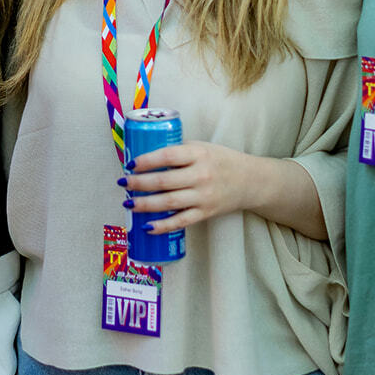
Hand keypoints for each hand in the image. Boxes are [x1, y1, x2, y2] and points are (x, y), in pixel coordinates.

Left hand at [120, 140, 253, 232]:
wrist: (250, 181)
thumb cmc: (221, 160)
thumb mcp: (202, 147)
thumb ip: (178, 151)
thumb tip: (145, 155)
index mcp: (198, 154)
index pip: (167, 156)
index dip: (146, 160)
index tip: (130, 164)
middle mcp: (201, 175)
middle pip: (163, 181)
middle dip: (139, 183)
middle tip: (123, 183)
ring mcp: (203, 196)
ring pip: (168, 202)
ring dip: (145, 204)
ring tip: (128, 203)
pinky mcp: (206, 213)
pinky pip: (181, 221)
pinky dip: (162, 226)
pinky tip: (147, 227)